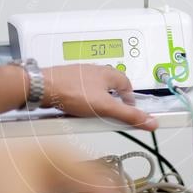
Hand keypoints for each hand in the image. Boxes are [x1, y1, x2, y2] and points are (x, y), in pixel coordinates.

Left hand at [41, 65, 157, 130]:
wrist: (42, 87)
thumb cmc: (71, 91)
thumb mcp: (105, 108)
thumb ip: (128, 115)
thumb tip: (150, 121)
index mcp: (108, 73)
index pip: (127, 84)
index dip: (130, 99)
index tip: (129, 110)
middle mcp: (94, 71)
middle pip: (110, 87)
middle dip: (111, 101)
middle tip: (111, 114)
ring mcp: (79, 76)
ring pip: (94, 90)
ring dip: (95, 102)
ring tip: (91, 115)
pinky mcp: (66, 82)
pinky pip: (79, 93)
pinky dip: (80, 103)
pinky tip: (75, 112)